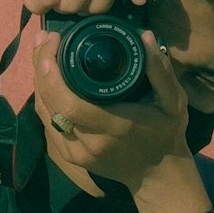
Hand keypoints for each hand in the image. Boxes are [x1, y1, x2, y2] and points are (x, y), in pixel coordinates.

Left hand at [32, 27, 193, 192]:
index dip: (53, 74)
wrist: (156, 176)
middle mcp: (89, 143)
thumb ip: (160, 70)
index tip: (55, 43)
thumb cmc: (166, 134)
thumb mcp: (174, 102)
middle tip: (45, 38)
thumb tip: (144, 36)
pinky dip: (44, 97)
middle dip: (41, 67)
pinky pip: (49, 121)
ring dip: (40, 79)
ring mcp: (75, 152)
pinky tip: (47, 75)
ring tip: (43, 50)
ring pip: (45, 111)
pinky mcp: (69, 155)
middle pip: (51, 103)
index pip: (70, 104)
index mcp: (113, 127)